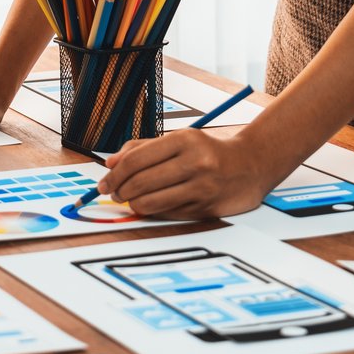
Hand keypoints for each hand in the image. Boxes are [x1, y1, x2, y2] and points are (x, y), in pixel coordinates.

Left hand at [96, 128, 281, 219]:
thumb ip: (142, 148)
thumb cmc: (207, 151)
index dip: (114, 174)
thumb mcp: (177, 139)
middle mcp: (196, 163)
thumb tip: (110, 163)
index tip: (103, 182)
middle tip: (113, 192)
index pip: (136, 160)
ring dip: (132, 204)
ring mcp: (202, 187)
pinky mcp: (206, 208)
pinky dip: (153, 211)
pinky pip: (167, 213)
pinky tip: (152, 204)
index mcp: (185, 140)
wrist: (250, 165)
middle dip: (119, 190)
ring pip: (151, 203)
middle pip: (140, 183)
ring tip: (129, 199)